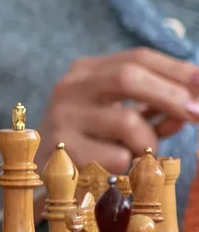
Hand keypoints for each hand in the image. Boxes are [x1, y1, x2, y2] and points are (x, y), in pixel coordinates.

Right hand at [41, 49, 198, 175]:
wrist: (46, 174)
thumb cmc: (93, 141)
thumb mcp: (124, 116)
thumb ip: (155, 108)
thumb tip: (193, 105)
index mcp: (88, 71)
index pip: (137, 57)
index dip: (177, 69)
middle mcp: (70, 87)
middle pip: (127, 76)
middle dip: (170, 95)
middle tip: (198, 114)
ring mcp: (62, 117)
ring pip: (126, 121)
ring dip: (148, 142)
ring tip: (138, 153)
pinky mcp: (61, 149)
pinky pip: (116, 156)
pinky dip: (128, 164)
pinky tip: (113, 167)